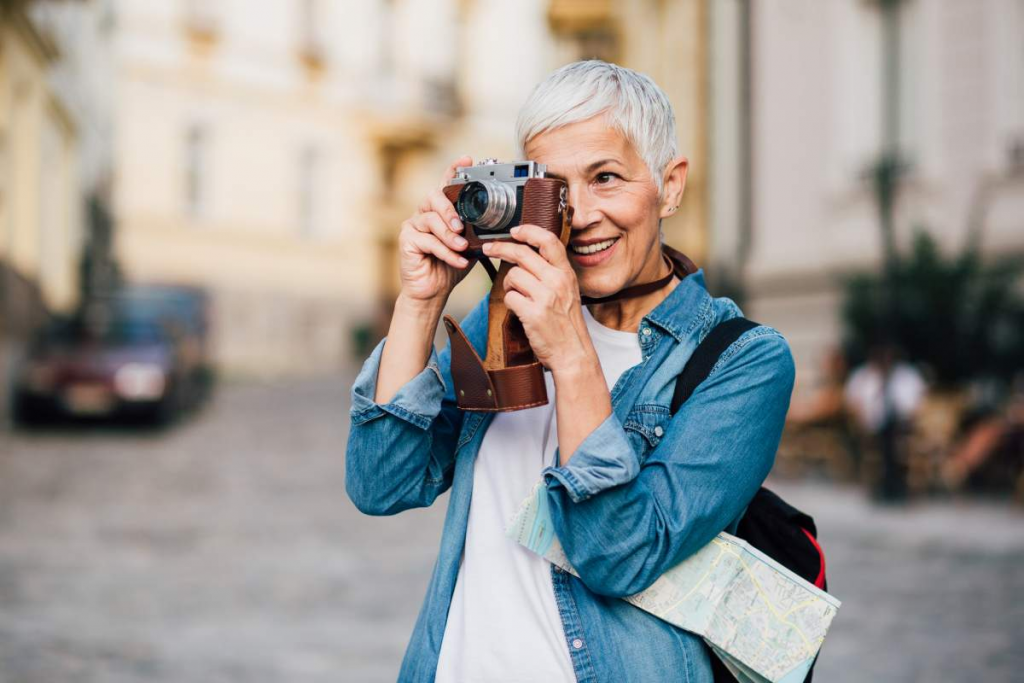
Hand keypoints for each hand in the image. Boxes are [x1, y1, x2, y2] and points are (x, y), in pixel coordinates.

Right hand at [398, 156, 475, 305]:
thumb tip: (499, 225)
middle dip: (450, 209)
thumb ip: (476, 232)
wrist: (433, 292)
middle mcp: (424, 213)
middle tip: (462, 225)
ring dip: (450, 235)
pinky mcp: (406, 240)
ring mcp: (413, 225)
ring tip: (463, 247)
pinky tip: (457, 261)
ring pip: (431, 220)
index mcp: (440, 210)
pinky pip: (427, 241)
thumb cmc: (450, 266)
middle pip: (434, 196)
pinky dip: (445, 251)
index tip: (467, 159)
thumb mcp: (470, 246)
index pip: (446, 184)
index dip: (454, 169)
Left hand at [481, 225, 595, 372]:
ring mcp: (546, 297)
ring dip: (508, 284)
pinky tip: (518, 310)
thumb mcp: (568, 292)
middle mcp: (558, 281)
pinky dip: (509, 302)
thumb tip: (525, 257)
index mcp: (566, 274)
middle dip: (500, 248)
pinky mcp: (533, 313)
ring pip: (512, 276)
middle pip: (522, 254)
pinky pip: (509, 297)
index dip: (529, 231)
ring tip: (515, 294)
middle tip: (488, 249)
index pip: (548, 241)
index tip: (515, 230)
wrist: (573, 353)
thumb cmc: (567, 324)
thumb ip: (552, 274)